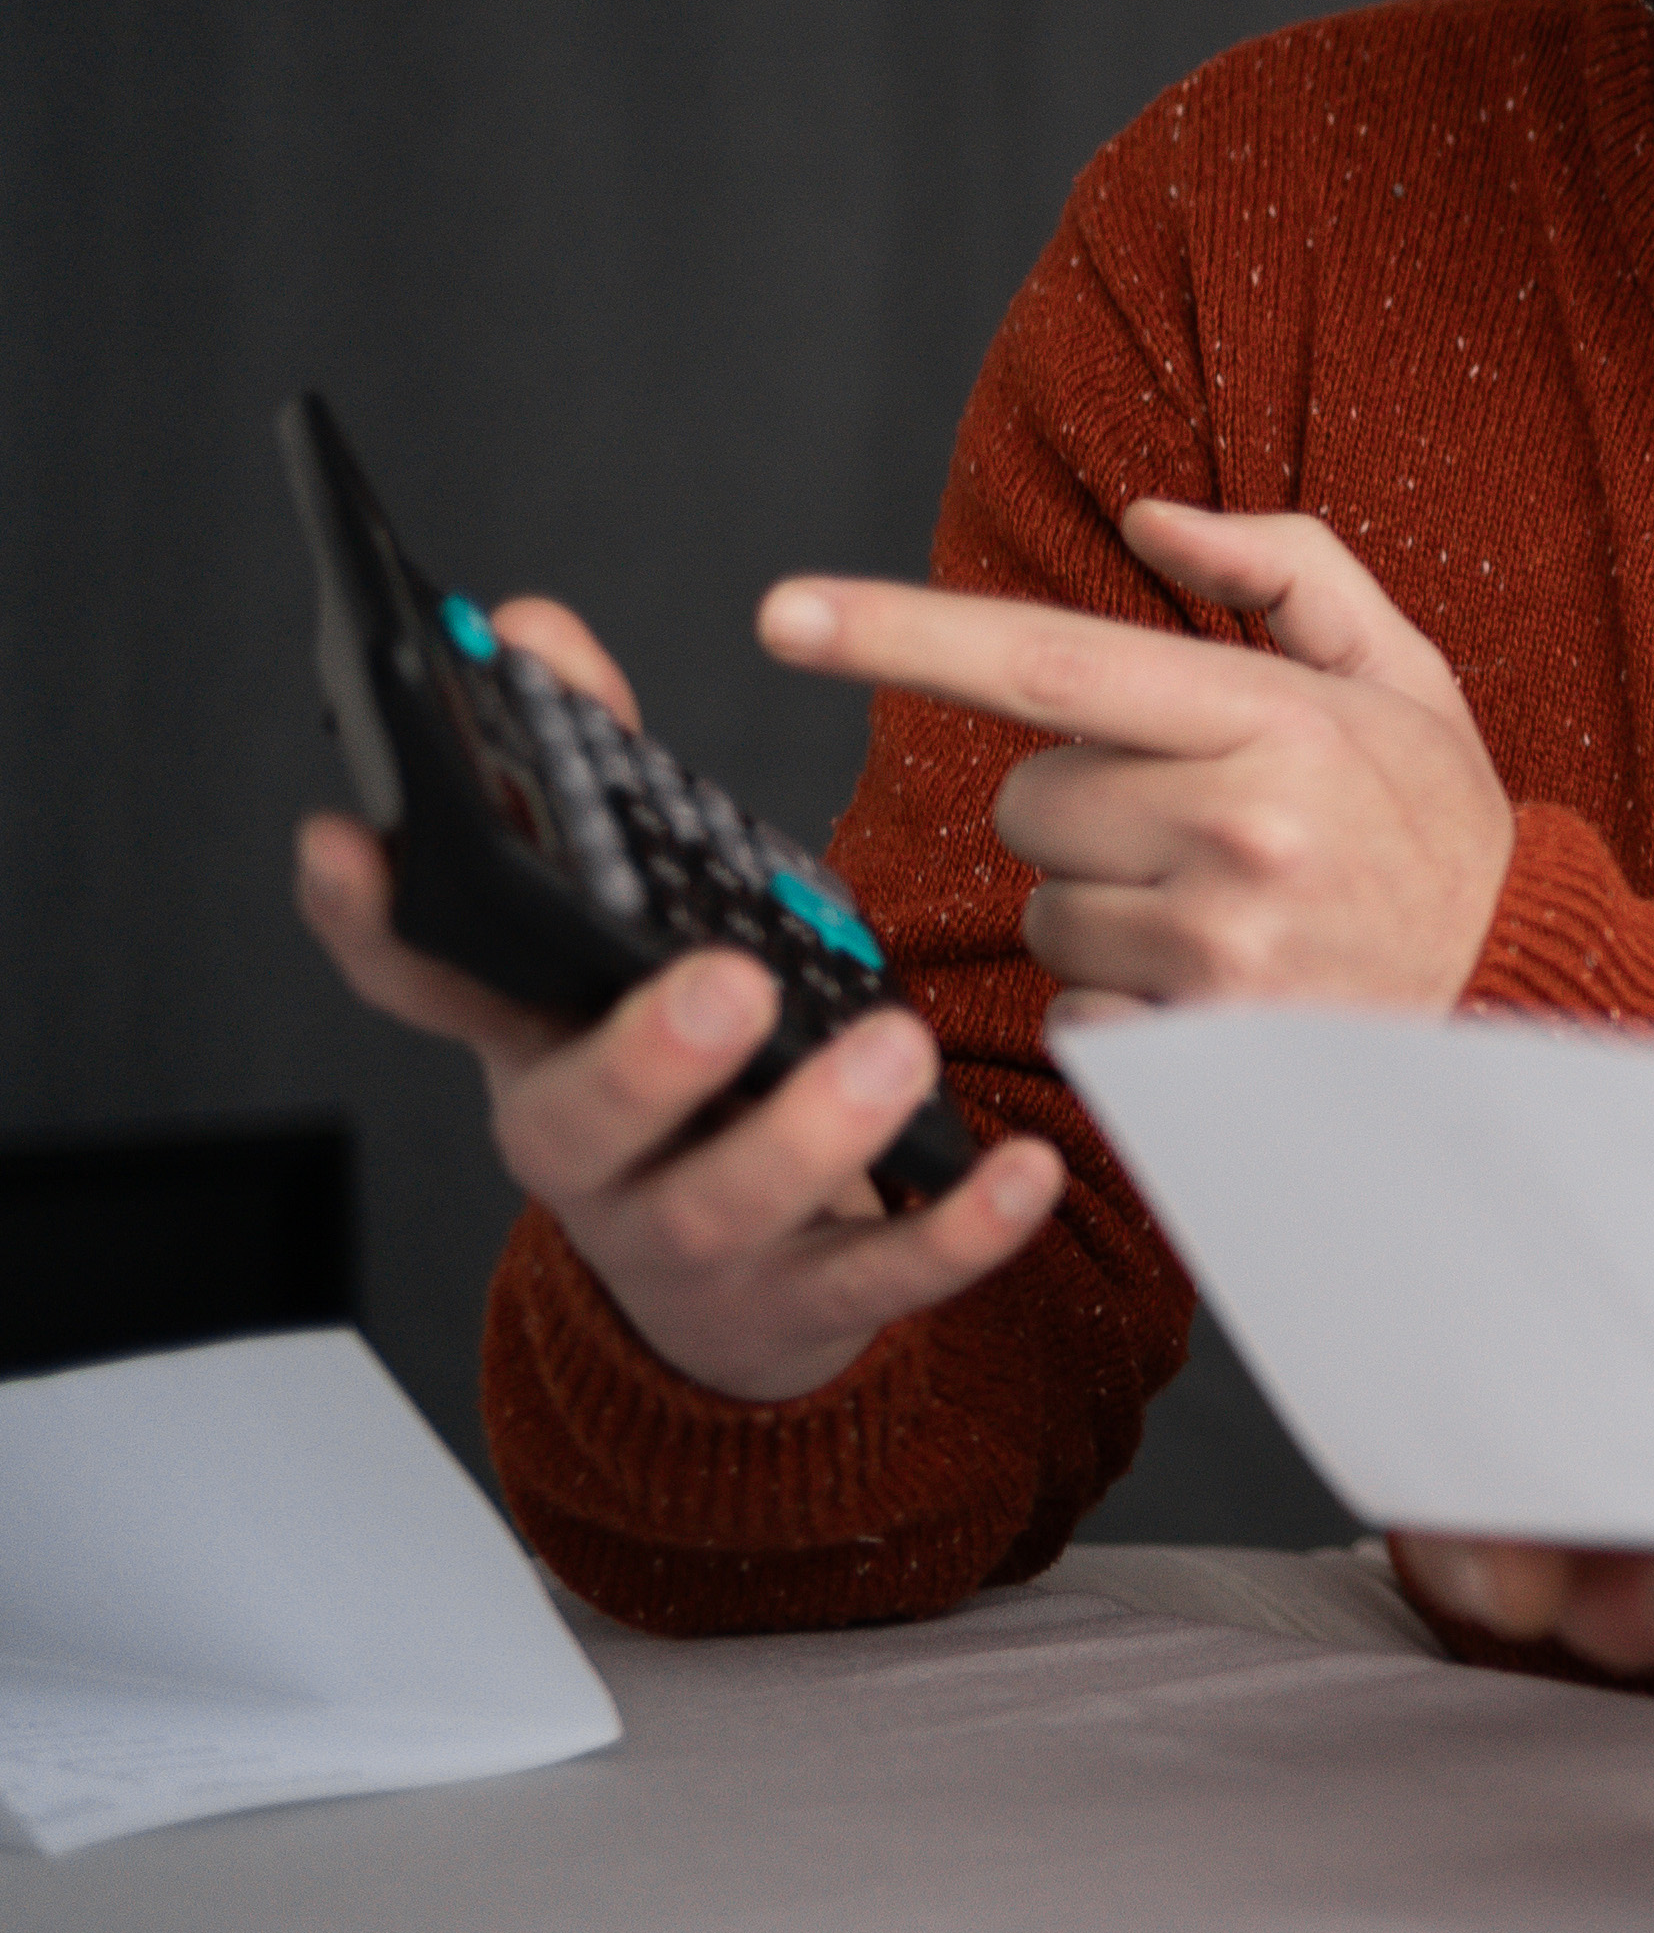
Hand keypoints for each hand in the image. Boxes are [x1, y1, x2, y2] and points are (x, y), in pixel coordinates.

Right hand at [292, 597, 1063, 1403]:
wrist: (739, 1291)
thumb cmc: (694, 1079)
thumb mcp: (639, 938)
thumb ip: (600, 789)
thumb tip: (535, 629)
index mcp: (542, 1038)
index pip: (424, 977)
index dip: (369, 916)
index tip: (350, 839)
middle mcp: (591, 1147)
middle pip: (576, 1119)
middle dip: (646, 1056)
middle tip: (729, 984)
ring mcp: (686, 1238)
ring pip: (721, 1206)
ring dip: (809, 1132)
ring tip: (894, 1049)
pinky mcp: (800, 1303)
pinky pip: (874, 1276)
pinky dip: (951, 1231)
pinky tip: (1024, 1171)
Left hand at [762, 501, 1515, 1016]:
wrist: (1525, 994)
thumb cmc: (1443, 826)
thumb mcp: (1400, 673)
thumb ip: (1284, 569)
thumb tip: (1148, 519)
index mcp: (1276, 719)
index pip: (1047, 663)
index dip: (901, 634)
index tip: (782, 612)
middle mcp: (1240, 831)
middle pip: (1027, 801)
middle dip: (1083, 808)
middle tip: (1198, 826)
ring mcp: (1218, 950)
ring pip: (1045, 909)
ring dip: (1106, 906)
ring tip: (1224, 911)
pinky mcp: (1200, 1049)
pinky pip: (1079, 1008)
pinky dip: (1128, 999)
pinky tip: (1222, 987)